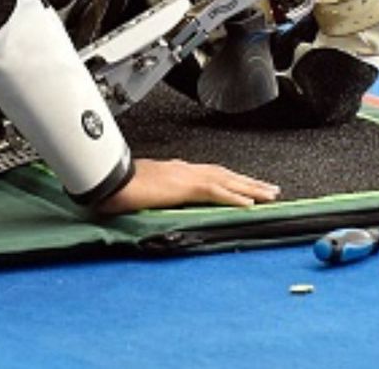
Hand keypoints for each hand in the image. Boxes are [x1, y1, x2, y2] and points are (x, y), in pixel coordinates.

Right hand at [95, 158, 279, 213]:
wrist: (108, 182)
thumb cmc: (119, 188)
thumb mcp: (142, 195)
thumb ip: (155, 199)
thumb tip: (159, 207)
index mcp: (176, 171)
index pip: (211, 174)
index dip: (232, 181)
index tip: (247, 186)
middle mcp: (185, 170)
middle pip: (225, 175)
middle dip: (249, 183)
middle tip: (270, 190)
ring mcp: (186, 176)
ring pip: (227, 181)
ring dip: (250, 188)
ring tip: (269, 196)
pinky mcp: (184, 186)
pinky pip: (216, 192)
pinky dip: (234, 198)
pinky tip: (249, 205)